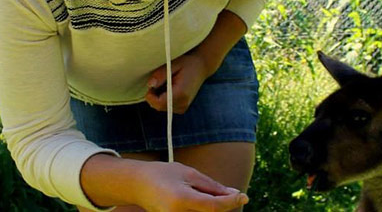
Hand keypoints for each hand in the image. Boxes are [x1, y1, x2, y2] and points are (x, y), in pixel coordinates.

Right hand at [132, 161, 248, 211]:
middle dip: (225, 205)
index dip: (231, 202)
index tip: (244, 196)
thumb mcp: (188, 173)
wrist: (137, 185)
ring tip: (209, 195)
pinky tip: (205, 202)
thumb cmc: (163, 174)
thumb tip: (234, 194)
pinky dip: (205, 211)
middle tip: (232, 194)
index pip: (213, 206)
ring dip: (214, 208)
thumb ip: (212, 186)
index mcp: (180, 200)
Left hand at [145, 53, 209, 112]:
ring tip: (167, 84)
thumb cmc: (187, 64)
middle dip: (154, 96)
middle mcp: (183, 103)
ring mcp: (184, 107)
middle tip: (159, 82)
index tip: (151, 86)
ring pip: (162, 108)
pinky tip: (170, 89)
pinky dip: (164, 99)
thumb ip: (161, 75)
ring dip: (159, 97)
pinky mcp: (183, 108)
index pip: (159, 103)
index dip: (150, 96)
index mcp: (181, 93)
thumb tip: (150, 85)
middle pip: (159, 107)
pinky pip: (167, 107)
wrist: (201, 68)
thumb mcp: (173, 64)